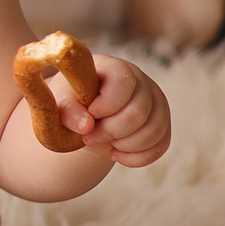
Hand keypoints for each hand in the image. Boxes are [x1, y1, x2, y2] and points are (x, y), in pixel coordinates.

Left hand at [51, 55, 171, 166]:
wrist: (85, 116)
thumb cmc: (72, 103)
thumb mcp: (62, 103)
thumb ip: (68, 111)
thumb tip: (86, 126)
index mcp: (115, 68)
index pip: (124, 82)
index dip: (107, 104)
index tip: (90, 115)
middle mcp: (141, 82)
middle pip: (139, 111)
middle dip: (111, 131)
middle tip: (89, 137)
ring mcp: (155, 103)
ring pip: (154, 130)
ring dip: (125, 145)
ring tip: (104, 144)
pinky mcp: (161, 124)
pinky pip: (160, 145)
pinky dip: (137, 157)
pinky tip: (116, 154)